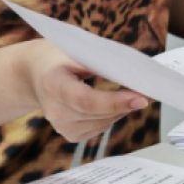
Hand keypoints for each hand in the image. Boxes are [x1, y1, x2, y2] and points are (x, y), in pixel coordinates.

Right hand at [20, 39, 149, 142]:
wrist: (33, 73)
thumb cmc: (57, 56)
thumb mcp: (74, 49)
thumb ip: (101, 61)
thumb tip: (135, 73)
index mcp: (52, 85)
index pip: (86, 100)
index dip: (115, 102)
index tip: (141, 98)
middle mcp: (55, 111)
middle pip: (100, 114)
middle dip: (127, 103)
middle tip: (150, 90)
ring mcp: (62, 126)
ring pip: (105, 122)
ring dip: (122, 109)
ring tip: (133, 92)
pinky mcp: (70, 135)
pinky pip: (101, 127)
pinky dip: (113, 115)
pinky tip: (114, 103)